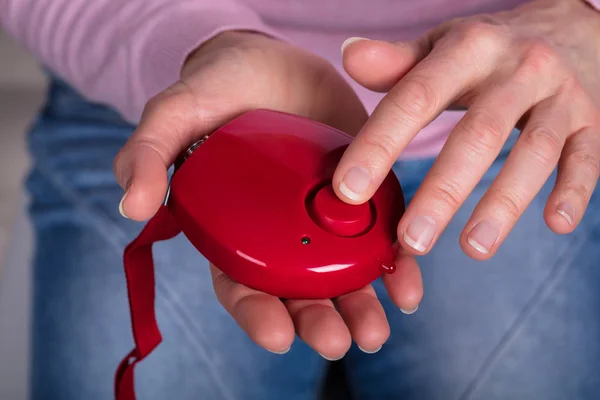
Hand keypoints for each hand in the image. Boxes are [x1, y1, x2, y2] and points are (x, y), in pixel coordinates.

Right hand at [113, 31, 422, 357]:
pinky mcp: (360, 198)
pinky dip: (393, 266)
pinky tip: (407, 287)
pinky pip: (378, 238)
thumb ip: (149, 153)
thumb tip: (133, 205)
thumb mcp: (177, 112)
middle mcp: (280, 234)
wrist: (275, 60)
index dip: (257, 314)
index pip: (239, 284)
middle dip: (317, 321)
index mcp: (233, 229)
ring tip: (375, 330)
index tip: (278, 334)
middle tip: (339, 339)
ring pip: (341, 277)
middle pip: (297, 292)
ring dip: (361, 307)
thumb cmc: (219, 88)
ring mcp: (322, 218)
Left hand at [334, 0, 599, 258]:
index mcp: (469, 48)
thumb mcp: (443, 47)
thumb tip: (348, 56)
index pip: (416, 97)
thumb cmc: (489, 49)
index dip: (380, 143)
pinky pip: (587, 157)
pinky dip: (574, 191)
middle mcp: (517, 70)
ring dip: (503, 204)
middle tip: (411, 240)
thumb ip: (398, 63)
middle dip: (443, 191)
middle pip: (478, 133)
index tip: (349, 190)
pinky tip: (555, 225)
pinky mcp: (591, 120)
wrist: (570, 28)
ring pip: (534, 151)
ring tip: (472, 248)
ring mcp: (559, 95)